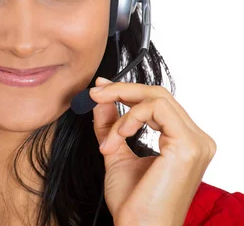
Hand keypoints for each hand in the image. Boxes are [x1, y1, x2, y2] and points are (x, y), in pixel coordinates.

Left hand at [90, 77, 216, 225]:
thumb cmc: (133, 202)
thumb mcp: (116, 153)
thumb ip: (111, 125)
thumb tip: (102, 99)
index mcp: (184, 141)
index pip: (157, 102)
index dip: (126, 91)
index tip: (99, 89)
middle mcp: (196, 139)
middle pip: (158, 94)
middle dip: (121, 90)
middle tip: (94, 94)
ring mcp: (196, 142)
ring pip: (157, 97)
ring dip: (122, 108)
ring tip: (109, 138)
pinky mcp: (188, 146)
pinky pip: (156, 109)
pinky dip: (130, 117)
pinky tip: (118, 137)